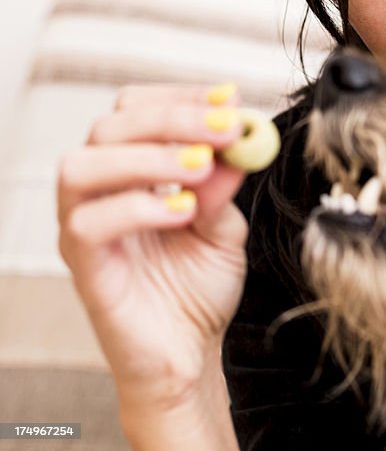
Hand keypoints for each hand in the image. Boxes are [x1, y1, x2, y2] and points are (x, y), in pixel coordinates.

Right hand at [57, 83, 252, 409]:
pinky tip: (181, 212)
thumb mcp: (225, 227)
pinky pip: (86, 223)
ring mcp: (83, 226)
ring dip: (147, 157)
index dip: (180, 97)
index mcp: (132, 171)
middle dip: (172, 118)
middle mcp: (100, 191)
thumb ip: (224, 187)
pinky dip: (137, 207)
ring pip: (82, 165)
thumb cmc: (199, 288)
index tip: (229, 98)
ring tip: (200, 168)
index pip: (136, 110)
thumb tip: (238, 139)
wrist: (188, 353)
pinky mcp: (82, 266)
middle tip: (224, 130)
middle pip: (109, 127)